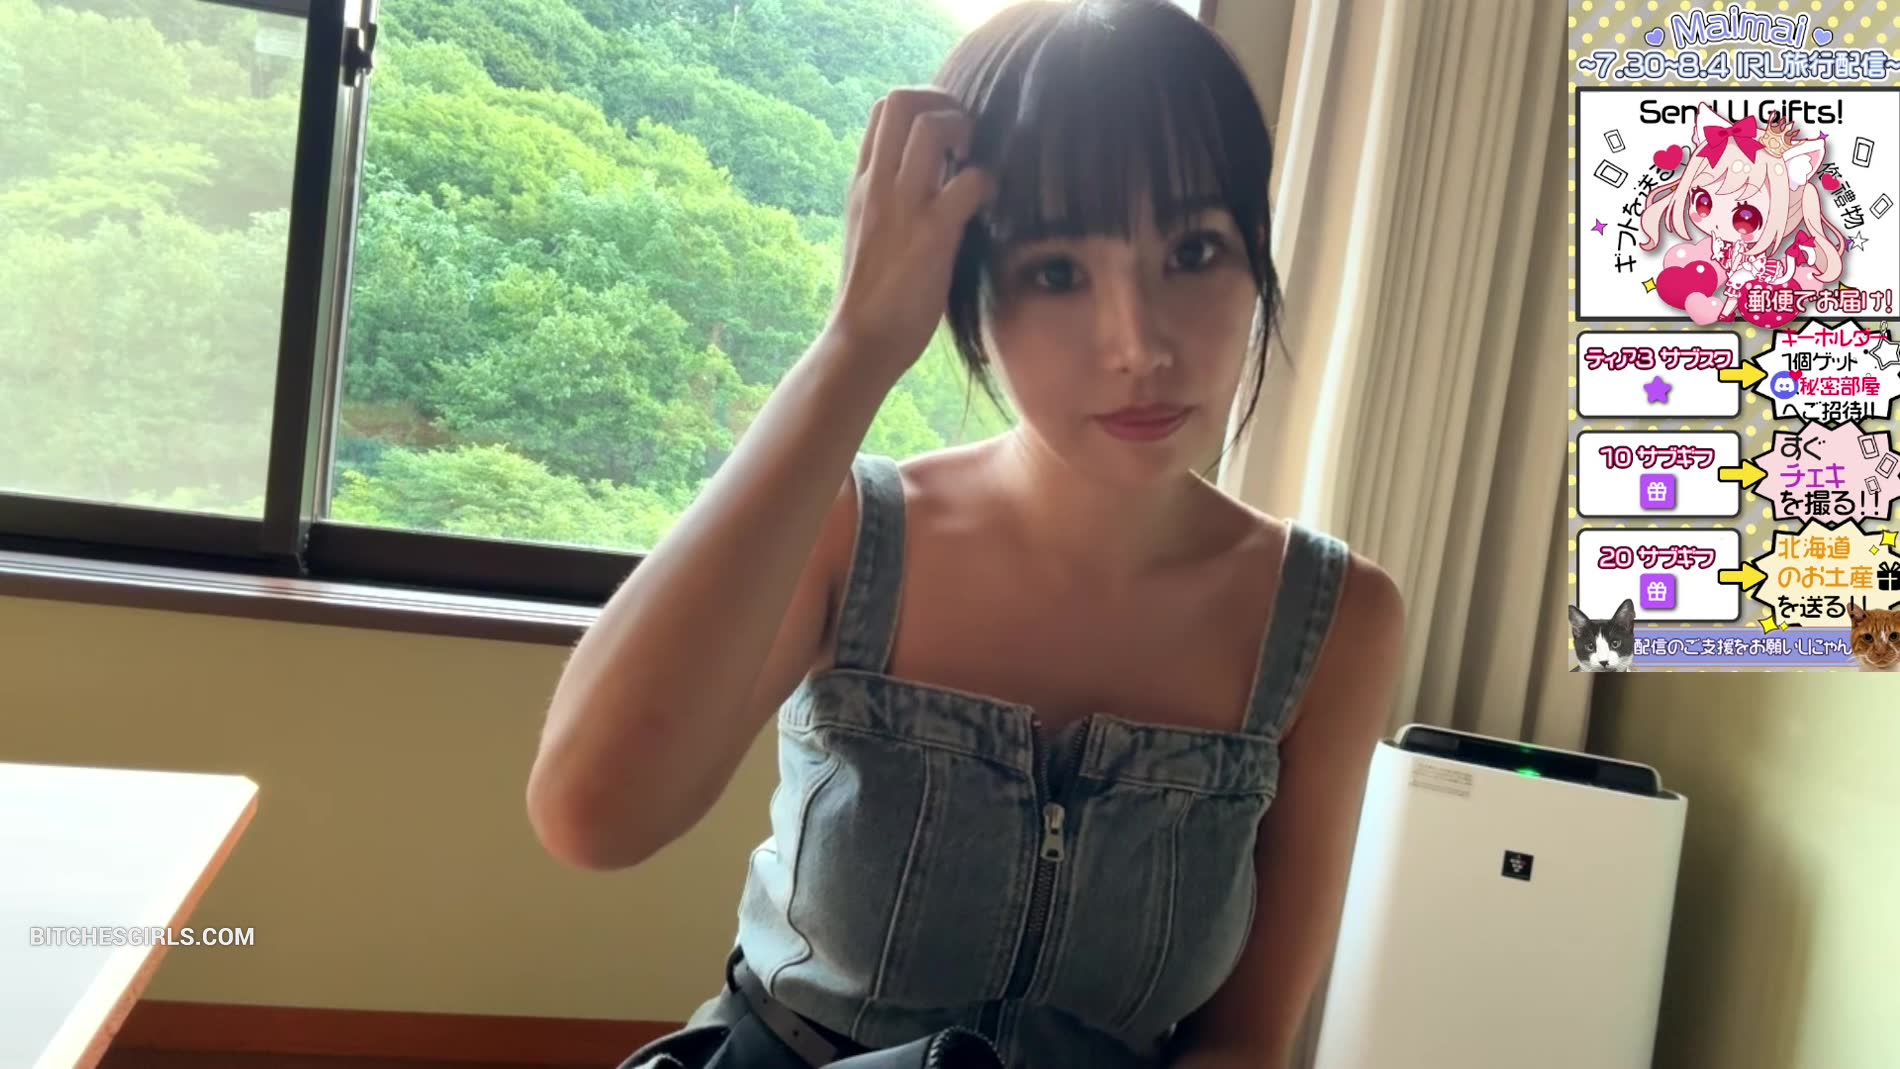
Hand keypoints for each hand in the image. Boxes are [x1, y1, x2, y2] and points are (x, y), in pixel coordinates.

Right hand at [822, 87, 996, 379]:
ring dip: (963, 132)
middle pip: (901, 100)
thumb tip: (925, 181)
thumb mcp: (868, 233)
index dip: (922, 104)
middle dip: (942, 103)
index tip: (945, 132)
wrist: (860, 340)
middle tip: (963, 136)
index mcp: (861, 184)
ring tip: (972, 162)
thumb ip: (888, 201)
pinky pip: (969, 181)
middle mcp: (877, 185)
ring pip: (930, 127)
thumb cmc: (871, 294)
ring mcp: (902, 207)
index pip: (882, 111)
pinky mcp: (931, 234)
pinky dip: (987, 182)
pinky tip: (987, 202)